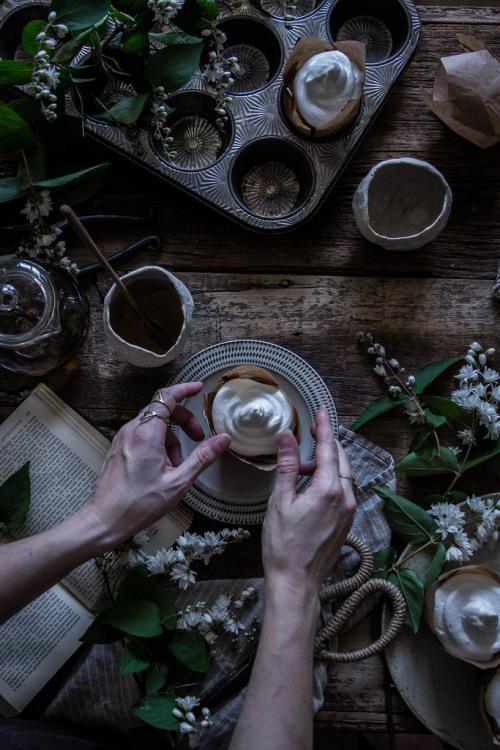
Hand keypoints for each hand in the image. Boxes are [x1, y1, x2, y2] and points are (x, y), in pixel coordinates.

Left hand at [81, 382, 229, 548]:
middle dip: (183, 421)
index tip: (197, 388)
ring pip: (153, 425)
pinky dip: (157, 444)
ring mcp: (123, 438)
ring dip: (170, 438)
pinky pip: (142, 436)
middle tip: (198, 438)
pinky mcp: (119, 448)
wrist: (106, 520)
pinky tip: (161, 468)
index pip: (167, 397)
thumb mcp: (179, 482)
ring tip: (175, 465)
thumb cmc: (138, 504)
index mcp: (147, 434)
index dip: (184, 390)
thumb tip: (222, 440)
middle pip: (162, 410)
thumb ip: (203, 457)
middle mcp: (132, 431)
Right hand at [262, 406, 355, 594]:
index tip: (321, 411)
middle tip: (312, 432)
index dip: (324, 427)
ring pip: (342, 475)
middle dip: (326, 443)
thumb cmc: (284, 546)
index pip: (328, 448)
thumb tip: (288, 439)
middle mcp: (345, 499)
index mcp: (329, 490)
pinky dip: (329, 481)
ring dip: (325, 464)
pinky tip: (310, 488)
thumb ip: (287, 467)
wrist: (296, 582)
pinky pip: (343, 491)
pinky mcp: (347, 522)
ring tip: (300, 470)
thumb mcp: (280, 502)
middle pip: (340, 459)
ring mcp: (349, 512)